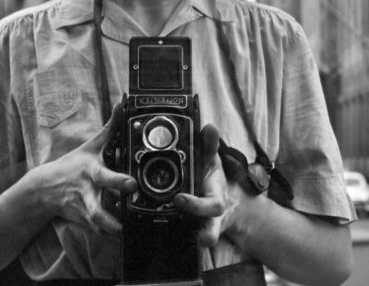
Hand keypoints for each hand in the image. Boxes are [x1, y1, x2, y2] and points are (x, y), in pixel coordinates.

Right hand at [26, 104, 135, 235]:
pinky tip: (119, 234)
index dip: (119, 181)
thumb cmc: (72, 165)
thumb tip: (122, 104)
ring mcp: (84, 210)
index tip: (132, 184)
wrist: (44, 189)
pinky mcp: (84, 222)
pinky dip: (108, 234)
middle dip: (111, 218)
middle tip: (126, 222)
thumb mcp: (90, 146)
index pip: (105, 177)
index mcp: (91, 173)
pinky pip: (98, 232)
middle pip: (98, 209)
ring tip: (124, 231)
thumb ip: (110, 128)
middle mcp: (87, 193)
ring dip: (111, 230)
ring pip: (98, 226)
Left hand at [172, 123, 227, 246]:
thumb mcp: (211, 159)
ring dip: (189, 239)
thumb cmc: (210, 176)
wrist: (218, 195)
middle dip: (206, 233)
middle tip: (194, 235)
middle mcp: (209, 216)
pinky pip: (181, 238)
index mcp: (215, 198)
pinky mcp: (187, 230)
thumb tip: (209, 128)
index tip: (179, 199)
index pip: (212, 206)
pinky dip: (171, 239)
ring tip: (171, 239)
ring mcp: (200, 225)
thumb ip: (209, 145)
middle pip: (211, 229)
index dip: (197, 205)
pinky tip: (150, 235)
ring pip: (202, 237)